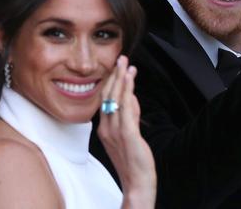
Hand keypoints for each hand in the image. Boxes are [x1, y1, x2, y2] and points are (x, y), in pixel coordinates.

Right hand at [98, 56, 155, 208]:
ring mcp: (115, 131)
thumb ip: (130, 115)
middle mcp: (106, 128)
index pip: (105, 100)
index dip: (111, 82)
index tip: (117, 67)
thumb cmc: (133, 160)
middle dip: (115, 75)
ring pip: (116, 99)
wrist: (137, 182)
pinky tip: (130, 80)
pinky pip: (126, 108)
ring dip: (121, 79)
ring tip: (126, 63)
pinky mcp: (127, 134)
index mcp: (104, 128)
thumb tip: (132, 97)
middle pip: (108, 96)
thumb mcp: (129, 134)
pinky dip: (127, 91)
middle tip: (121, 58)